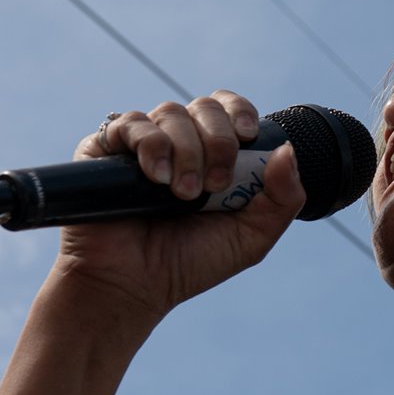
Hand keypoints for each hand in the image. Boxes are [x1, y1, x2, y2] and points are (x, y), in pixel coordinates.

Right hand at [47, 91, 307, 325]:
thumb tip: (289, 150)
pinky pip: (129, 123)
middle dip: (218, 140)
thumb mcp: (252, 237)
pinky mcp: (104, 150)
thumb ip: (282, 198)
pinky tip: (157, 178)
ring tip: (182, 194)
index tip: (247, 136)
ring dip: (187, 151)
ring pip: (171, 112)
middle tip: (215, 185)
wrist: (134, 287)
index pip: (229, 108)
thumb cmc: (190, 263)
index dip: (240, 112)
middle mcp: (179, 142)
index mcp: (214, 154)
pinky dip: (150, 144)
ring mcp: (142, 144)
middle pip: (205, 107)